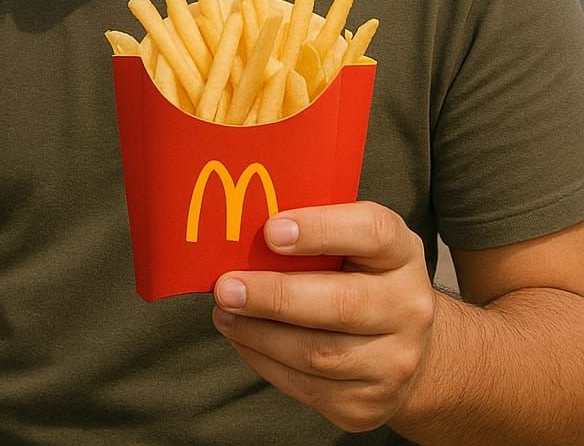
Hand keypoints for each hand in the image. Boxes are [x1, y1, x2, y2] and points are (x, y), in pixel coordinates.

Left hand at [212, 202, 435, 433]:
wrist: (407, 348)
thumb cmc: (364, 278)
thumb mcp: (355, 243)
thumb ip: (314, 231)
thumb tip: (245, 228)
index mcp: (402, 253)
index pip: (372, 232)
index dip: (321, 229)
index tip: (271, 230)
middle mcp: (409, 308)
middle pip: (341, 303)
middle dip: (275, 295)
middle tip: (227, 287)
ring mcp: (394, 362)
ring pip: (317, 353)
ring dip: (259, 333)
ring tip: (224, 312)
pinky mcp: (368, 404)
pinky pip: (307, 387)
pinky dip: (265, 361)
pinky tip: (243, 338)